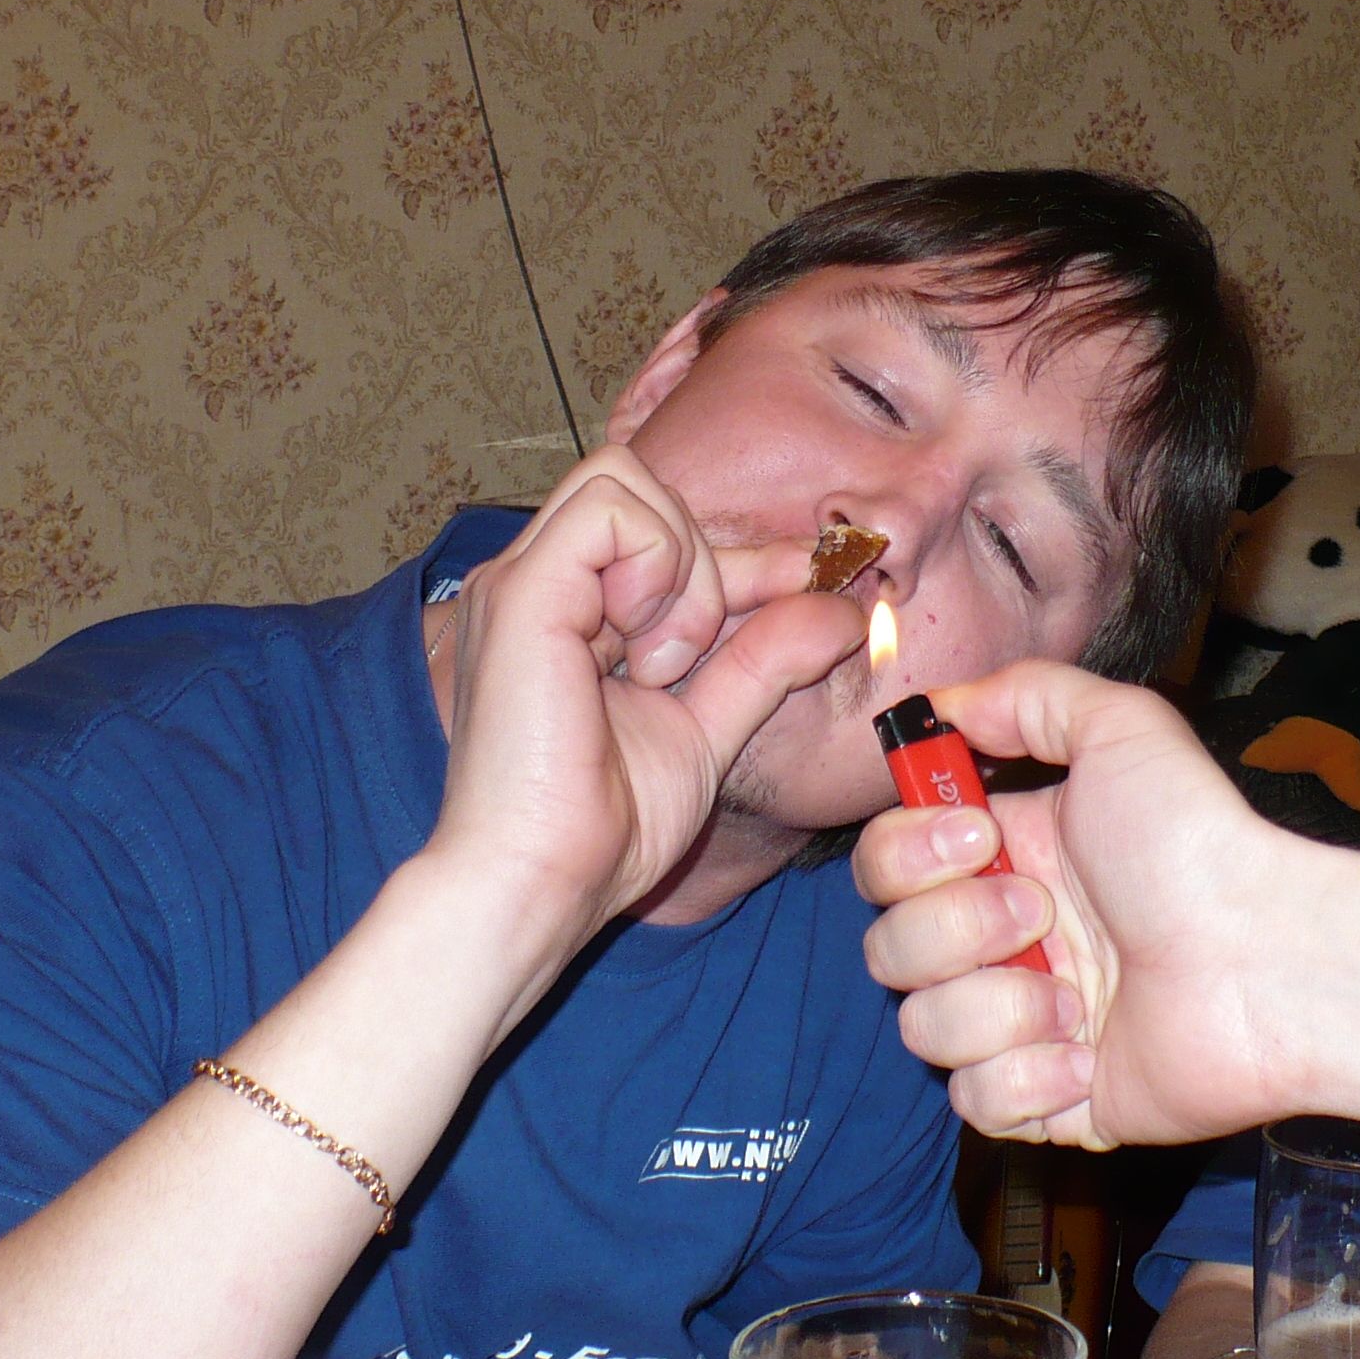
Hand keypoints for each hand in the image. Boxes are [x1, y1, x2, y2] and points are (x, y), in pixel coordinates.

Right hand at [430, 447, 863, 954]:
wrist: (543, 881)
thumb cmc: (604, 826)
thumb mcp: (706, 729)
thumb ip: (762, 664)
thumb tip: (839, 610)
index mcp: (565, 611)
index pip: (661, 537)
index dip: (746, 558)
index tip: (811, 580)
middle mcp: (536, 584)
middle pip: (636, 483)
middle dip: (702, 554)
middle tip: (696, 656)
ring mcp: (520, 582)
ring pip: (621, 477)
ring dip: (677, 562)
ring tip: (666, 660)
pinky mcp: (520, 593)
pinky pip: (612, 510)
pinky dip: (656, 566)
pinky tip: (648, 654)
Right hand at [852, 662, 1359, 1147]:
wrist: (1265, 962)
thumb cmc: (1199, 847)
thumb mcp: (1122, 731)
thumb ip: (1026, 695)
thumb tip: (943, 706)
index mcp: (1007, 860)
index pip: (887, 864)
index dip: (909, 854)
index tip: (980, 837)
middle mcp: (1004, 943)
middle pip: (888, 948)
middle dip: (958, 929)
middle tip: (1043, 916)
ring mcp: (1023, 1026)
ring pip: (924, 1029)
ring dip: (997, 1008)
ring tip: (1078, 1000)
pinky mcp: (1050, 1101)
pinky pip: (976, 1101)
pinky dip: (1027, 1081)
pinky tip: (1088, 1058)